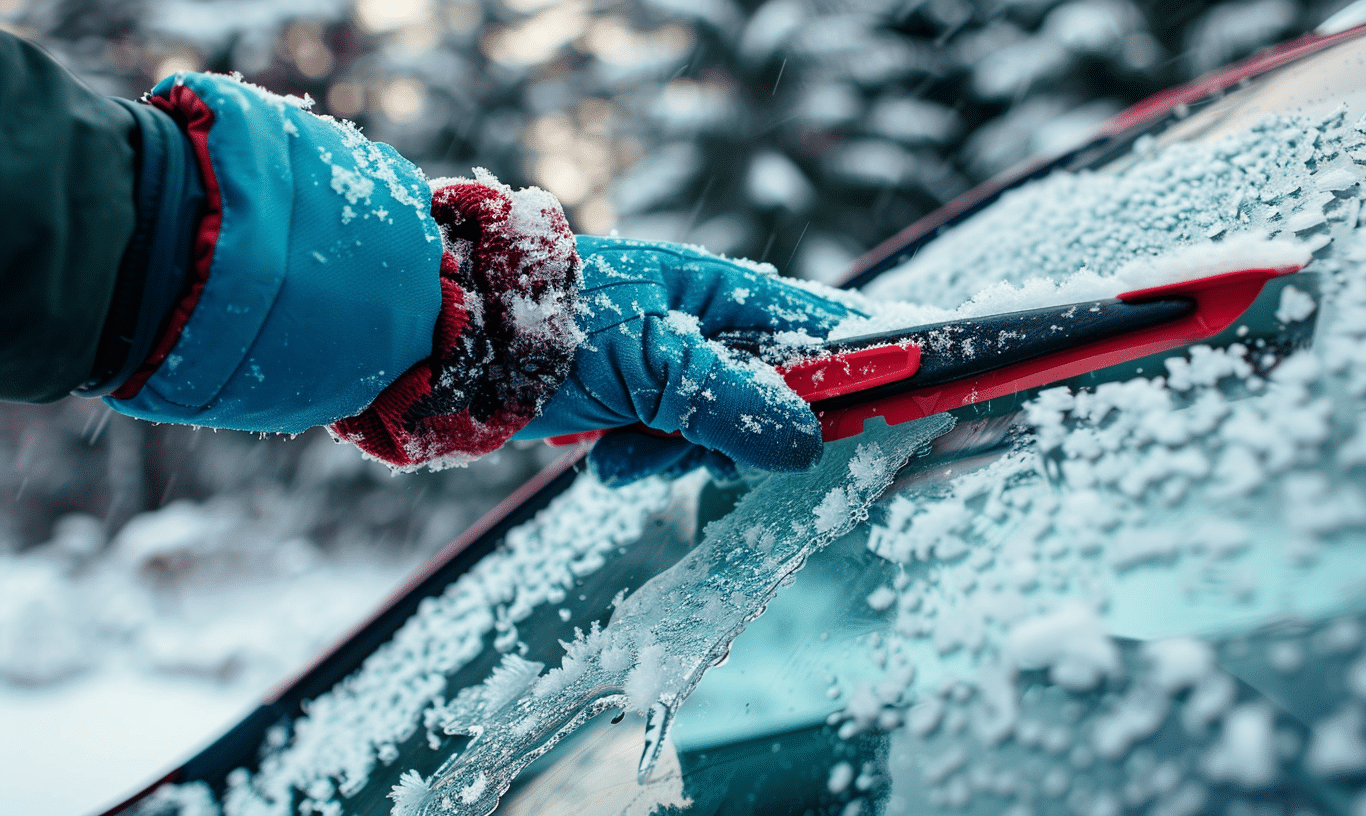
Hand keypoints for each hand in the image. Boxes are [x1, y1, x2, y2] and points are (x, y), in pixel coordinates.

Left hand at [518, 236, 858, 482]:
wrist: (450, 337)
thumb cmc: (548, 328)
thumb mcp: (651, 363)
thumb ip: (733, 403)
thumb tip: (808, 444)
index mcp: (725, 294)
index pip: (826, 333)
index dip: (860, 378)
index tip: (883, 423)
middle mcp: (708, 325)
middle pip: (779, 400)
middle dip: (738, 439)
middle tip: (692, 448)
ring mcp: (673, 362)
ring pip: (721, 434)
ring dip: (676, 453)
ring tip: (626, 445)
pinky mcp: (638, 396)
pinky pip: (671, 444)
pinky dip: (641, 457)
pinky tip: (604, 450)